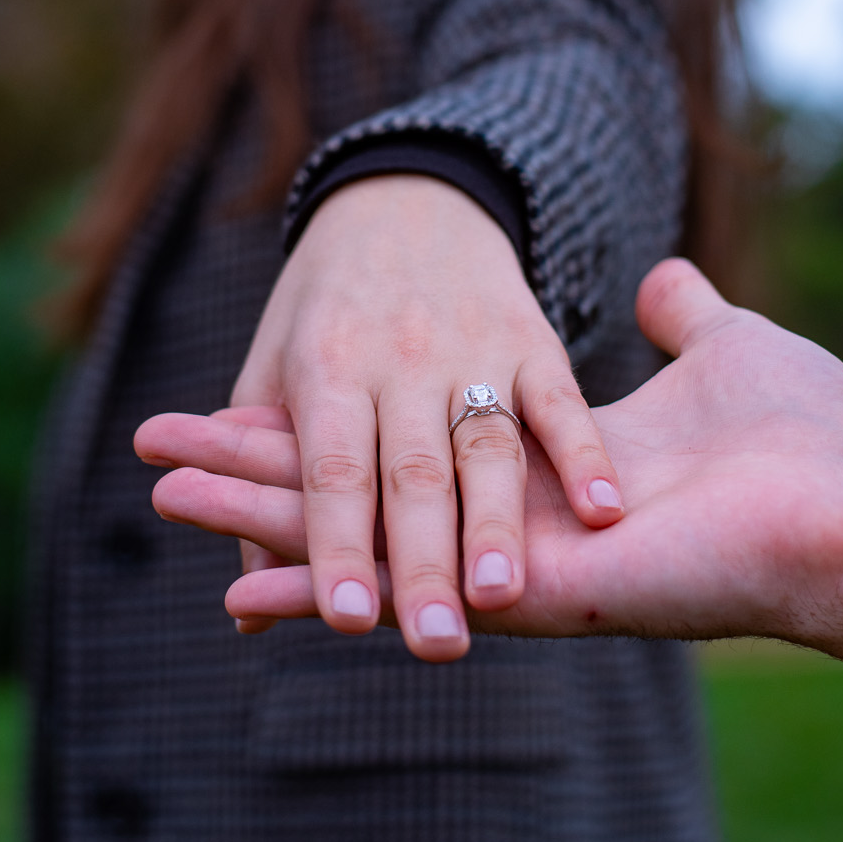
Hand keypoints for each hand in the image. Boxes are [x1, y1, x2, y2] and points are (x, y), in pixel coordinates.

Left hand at [137, 174, 622, 662]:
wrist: (405, 194)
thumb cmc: (324, 309)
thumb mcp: (275, 373)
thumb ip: (265, 492)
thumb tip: (239, 610)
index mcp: (326, 367)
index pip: (331, 470)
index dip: (338, 545)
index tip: (347, 621)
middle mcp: (397, 358)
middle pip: (412, 473)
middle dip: (425, 564)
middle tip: (437, 646)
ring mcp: (471, 348)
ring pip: (487, 446)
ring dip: (497, 523)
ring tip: (504, 596)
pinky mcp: (532, 338)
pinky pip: (561, 400)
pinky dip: (583, 453)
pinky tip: (603, 510)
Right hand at [141, 255, 842, 646]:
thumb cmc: (801, 428)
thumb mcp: (729, 346)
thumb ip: (685, 320)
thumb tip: (665, 281)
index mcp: (530, 459)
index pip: (395, 438)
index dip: (317, 427)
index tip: (232, 412)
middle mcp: (500, 514)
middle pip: (347, 486)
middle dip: (248, 476)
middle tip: (153, 468)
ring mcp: (504, 552)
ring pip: (348, 522)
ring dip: (249, 509)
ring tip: (158, 497)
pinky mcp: (526, 587)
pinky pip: (405, 569)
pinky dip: (311, 571)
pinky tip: (234, 581)